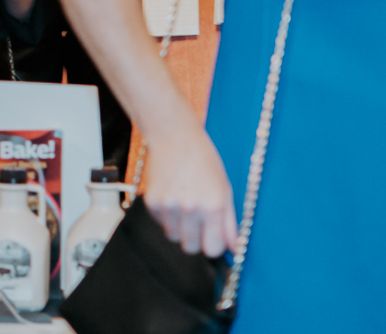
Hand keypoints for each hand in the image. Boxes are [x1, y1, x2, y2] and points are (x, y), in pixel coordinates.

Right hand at [143, 119, 238, 256]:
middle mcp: (190, 208)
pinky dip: (166, 215)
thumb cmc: (203, 160)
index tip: (213, 237)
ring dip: (179, 227)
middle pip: (190, 248)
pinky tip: (171, 196)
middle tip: (198, 223)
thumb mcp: (225, 189)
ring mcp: (168, 205)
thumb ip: (230, 223)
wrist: (173, 137)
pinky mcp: (151, 201)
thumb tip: (234, 248)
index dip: (213, 244)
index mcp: (213, 206)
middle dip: (195, 239)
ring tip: (183, 206)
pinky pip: (160, 222)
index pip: (212, 249)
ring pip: (173, 236)